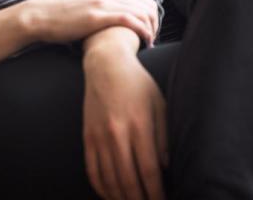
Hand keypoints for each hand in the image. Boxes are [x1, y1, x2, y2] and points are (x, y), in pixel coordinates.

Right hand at [28, 0, 158, 46]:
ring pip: (143, 12)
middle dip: (155, 24)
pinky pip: (131, 20)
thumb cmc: (70, 11)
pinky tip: (145, 42)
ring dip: (151, 30)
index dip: (153, 16)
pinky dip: (142, 31)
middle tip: (153, 39)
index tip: (151, 31)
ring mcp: (105, 1)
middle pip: (148, 5)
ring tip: (150, 43)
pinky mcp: (99, 15)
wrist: (45, 15)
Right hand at [83, 45, 167, 199]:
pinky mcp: (87, 138)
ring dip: (121, 198)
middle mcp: (117, 134)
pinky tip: (112, 195)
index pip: (149, 170)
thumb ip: (163, 136)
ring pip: (109, 180)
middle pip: (128, 180)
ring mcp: (99, 137)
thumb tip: (165, 167)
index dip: (156, 192)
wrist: (106, 66)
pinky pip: (92, 171)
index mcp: (139, 125)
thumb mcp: (159, 104)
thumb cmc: (138, 84)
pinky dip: (102, 188)